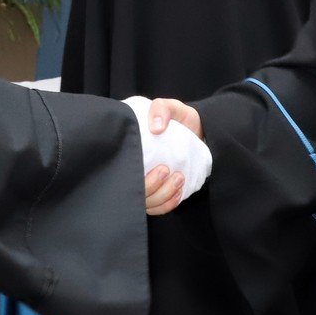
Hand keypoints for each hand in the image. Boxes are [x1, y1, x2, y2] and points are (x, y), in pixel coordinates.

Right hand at [123, 97, 211, 212]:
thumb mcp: (169, 106)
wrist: (196, 130)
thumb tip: (156, 129)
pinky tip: (178, 192)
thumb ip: (161, 109)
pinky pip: (158, 207)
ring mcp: (145, 183)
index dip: (134, 177)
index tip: (159, 167)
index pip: (119, 171)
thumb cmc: (177, 119)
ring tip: (178, 178)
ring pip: (147, 202)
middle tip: (167, 170)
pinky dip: (168, 203)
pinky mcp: (158, 193)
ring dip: (163, 194)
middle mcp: (133, 170)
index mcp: (129, 150)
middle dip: (152, 186)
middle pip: (134, 192)